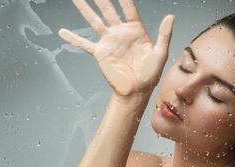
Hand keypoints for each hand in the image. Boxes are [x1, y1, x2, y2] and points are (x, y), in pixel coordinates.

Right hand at [58, 0, 174, 95]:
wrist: (136, 91)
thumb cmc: (149, 74)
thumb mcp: (159, 54)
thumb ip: (164, 35)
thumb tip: (171, 16)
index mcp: (135, 30)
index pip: (128, 7)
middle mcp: (120, 32)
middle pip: (108, 9)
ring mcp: (109, 42)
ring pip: (94, 21)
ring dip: (85, 9)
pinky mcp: (100, 53)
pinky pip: (84, 44)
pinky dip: (73, 39)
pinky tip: (62, 32)